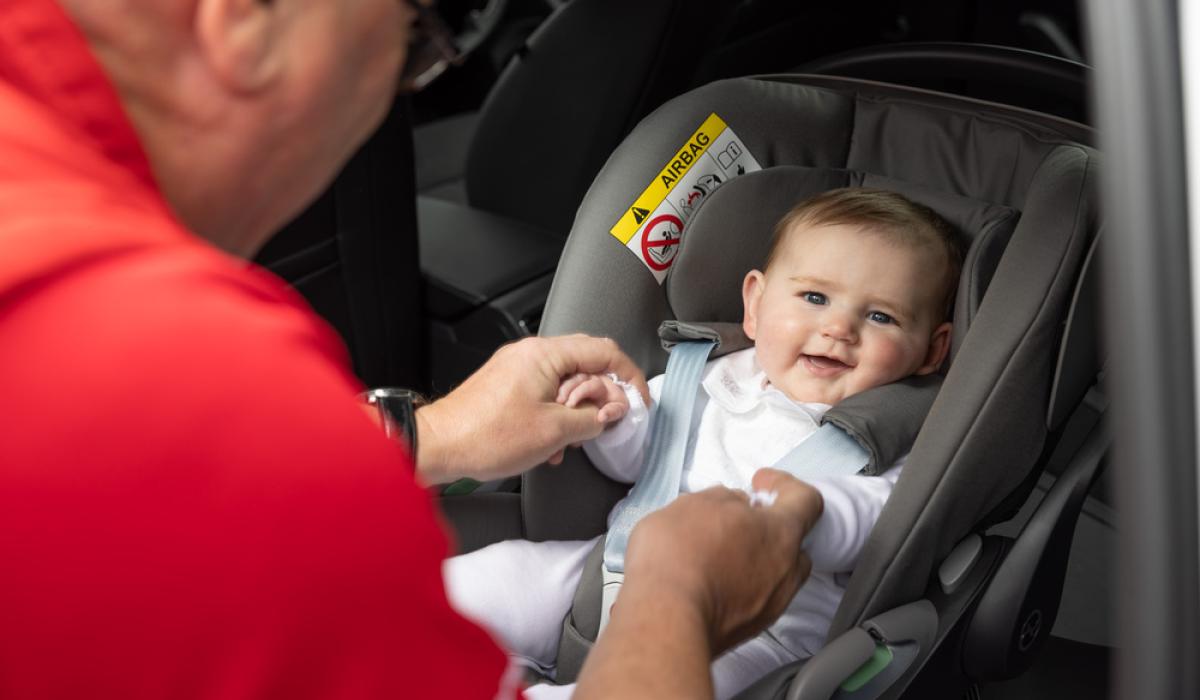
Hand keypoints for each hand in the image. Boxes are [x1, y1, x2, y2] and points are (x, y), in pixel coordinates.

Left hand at [413, 335, 648, 483]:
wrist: (439, 446)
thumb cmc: (484, 436)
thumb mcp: (554, 431)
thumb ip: (593, 416)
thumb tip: (612, 410)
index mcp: (545, 354)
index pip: (604, 351)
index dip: (628, 377)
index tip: (637, 401)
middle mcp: (531, 353)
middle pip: (587, 364)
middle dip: (601, 396)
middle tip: (603, 422)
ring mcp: (518, 367)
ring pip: (567, 381)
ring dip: (578, 411)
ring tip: (569, 438)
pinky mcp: (508, 385)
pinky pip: (547, 392)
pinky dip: (557, 414)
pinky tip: (551, 443)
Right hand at [575, 469, 823, 698]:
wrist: (665, 619)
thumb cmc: (679, 556)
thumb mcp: (694, 504)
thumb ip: (724, 499)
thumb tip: (733, 504)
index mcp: (780, 532)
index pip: (806, 501)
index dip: (784, 485)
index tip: (760, 483)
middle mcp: (786, 572)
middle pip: (793, 543)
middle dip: (769, 529)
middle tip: (739, 522)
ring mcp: (770, 605)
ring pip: (774, 575)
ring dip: (754, 560)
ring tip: (718, 555)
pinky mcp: (749, 629)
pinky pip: (754, 599)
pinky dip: (738, 587)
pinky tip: (708, 581)